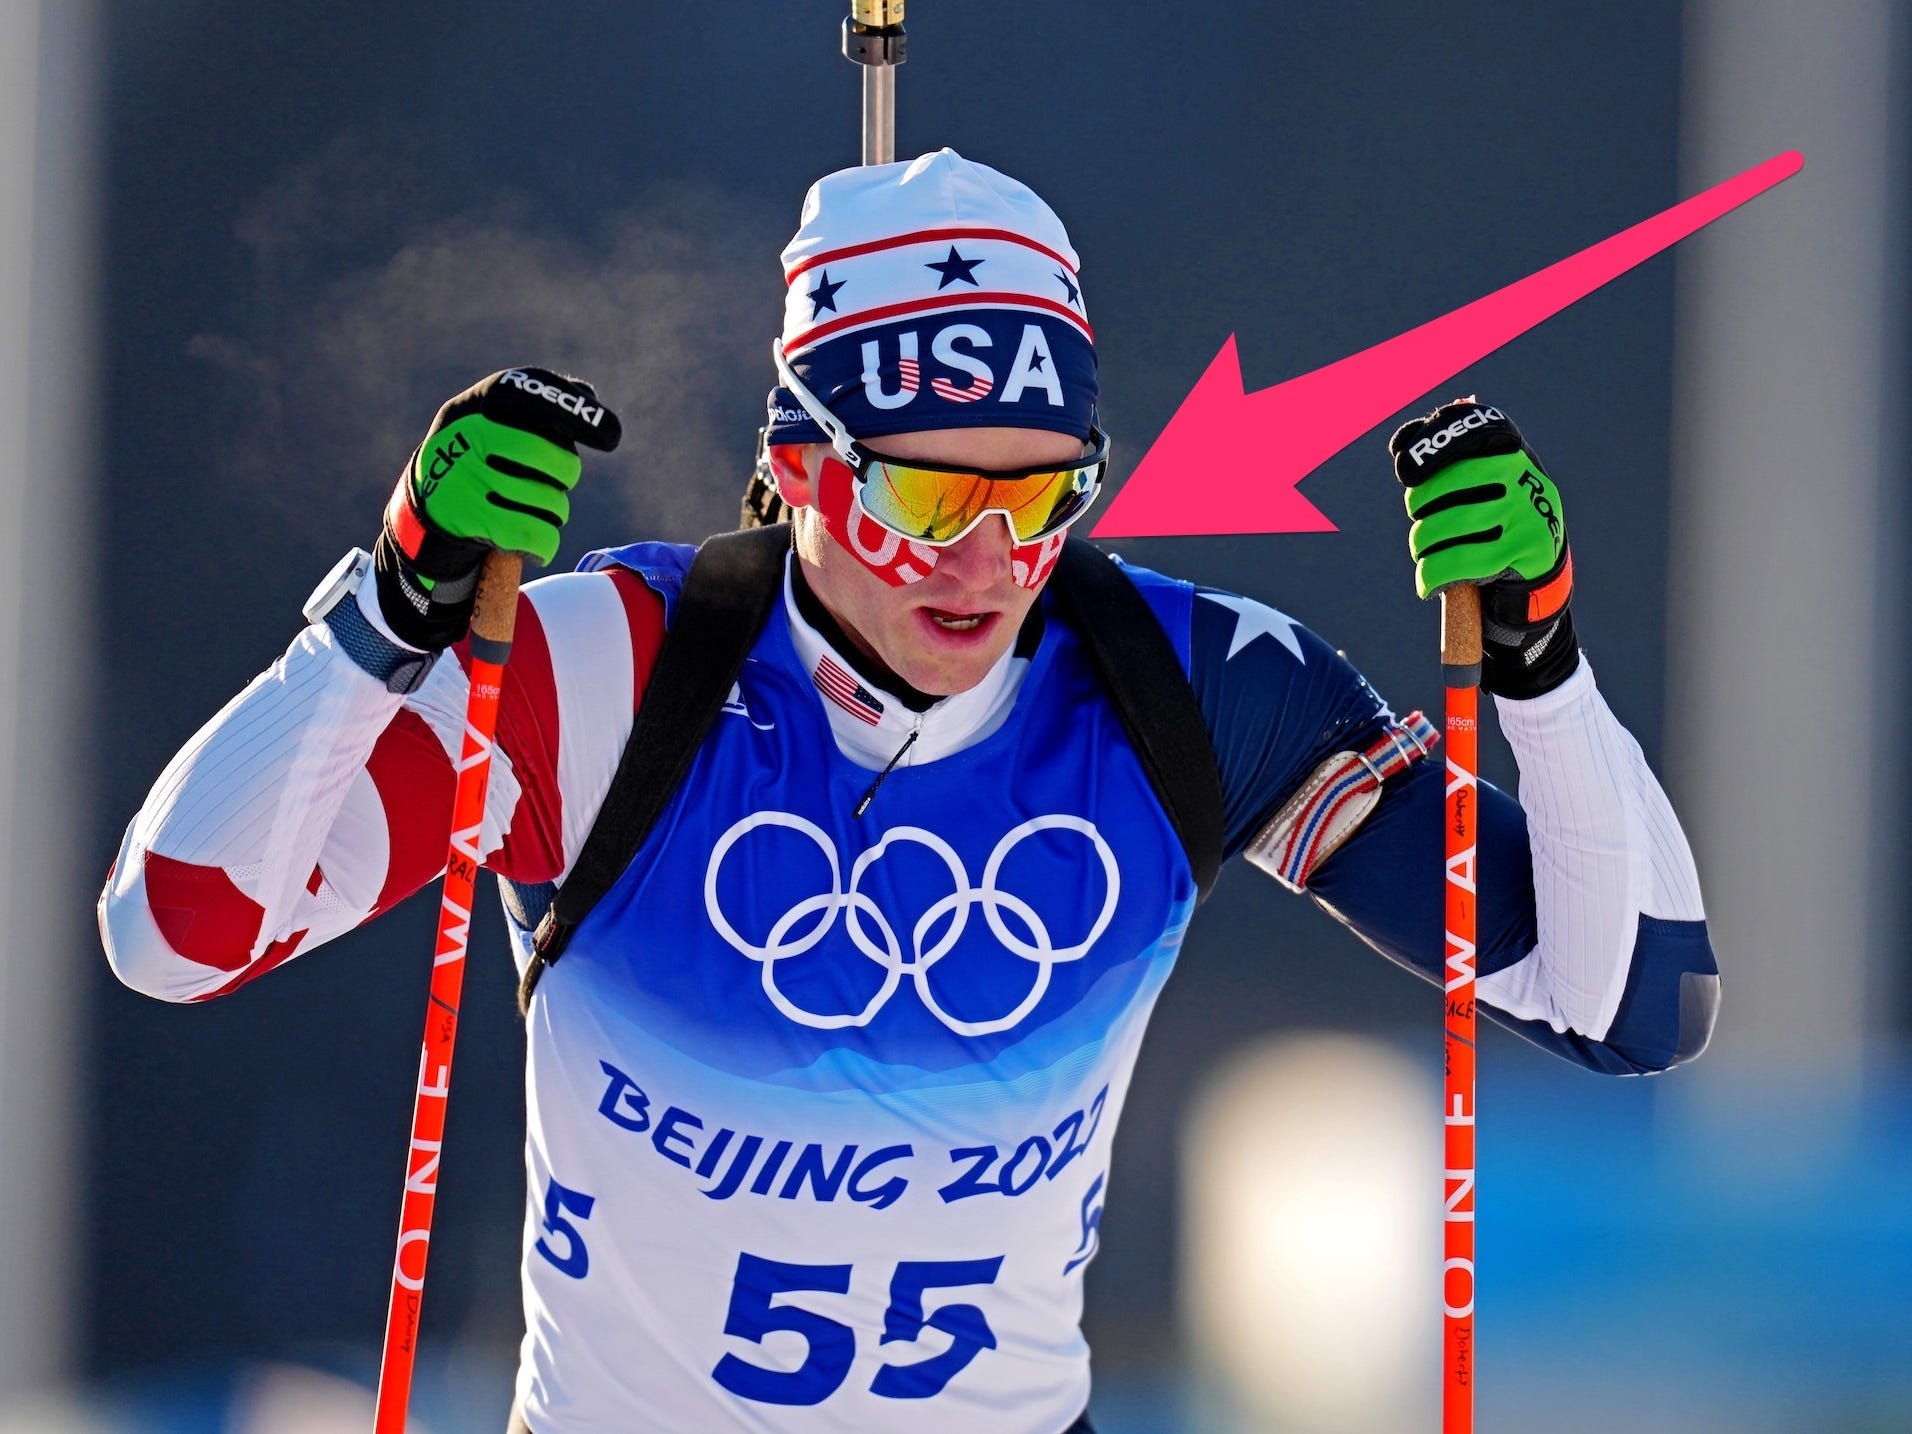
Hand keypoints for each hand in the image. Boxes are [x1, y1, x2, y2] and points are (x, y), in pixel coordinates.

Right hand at [374, 368, 621, 649]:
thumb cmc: (479, 457)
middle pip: (553, 459)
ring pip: (552, 503)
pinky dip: (544, 544)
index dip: (576, 414)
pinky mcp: (470, 521)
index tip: (612, 437)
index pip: (532, 396)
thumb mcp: (496, 419)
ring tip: (530, 508)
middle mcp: (469, 436)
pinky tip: (530, 541)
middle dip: (565, 475)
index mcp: (479, 404)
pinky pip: (537, 536)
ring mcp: (467, 479)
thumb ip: (540, 402)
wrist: (426, 510)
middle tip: (554, 480)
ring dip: (554, 512)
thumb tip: (588, 397)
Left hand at [1387, 398, 1577, 697]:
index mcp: (1507, 448)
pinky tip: (1427, 584)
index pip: (1464, 433)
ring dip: (1421, 546)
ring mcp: (1525, 511)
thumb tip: (1401, 441)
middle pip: (1439, 486)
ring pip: (1441, 527)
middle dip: (1417, 510)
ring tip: (1425, 553)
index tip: (1405, 474)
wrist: (1541, 567)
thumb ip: (1444, 458)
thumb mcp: (1480, 479)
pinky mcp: (1524, 550)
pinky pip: (1457, 563)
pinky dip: (1431, 577)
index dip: (1426, 451)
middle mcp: (1520, 473)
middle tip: (1422, 525)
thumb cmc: (1496, 516)